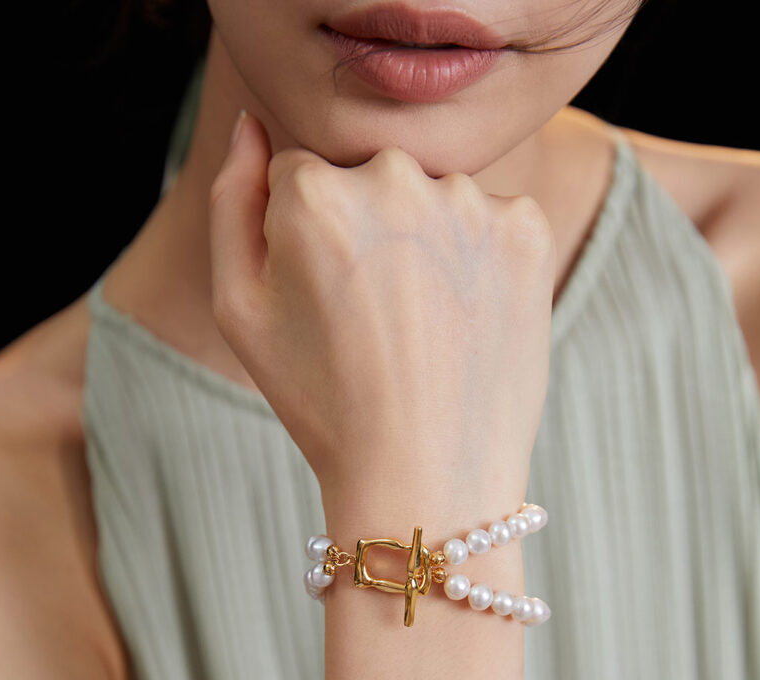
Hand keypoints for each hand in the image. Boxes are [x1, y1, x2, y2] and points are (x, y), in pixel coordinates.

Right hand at [208, 112, 554, 505]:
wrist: (425, 475)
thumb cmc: (323, 402)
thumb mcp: (240, 310)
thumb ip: (232, 200)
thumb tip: (251, 125)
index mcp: (314, 192)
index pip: (303, 176)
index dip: (309, 243)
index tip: (327, 304)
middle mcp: (394, 178)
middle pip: (369, 178)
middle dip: (366, 231)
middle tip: (376, 322)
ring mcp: (469, 201)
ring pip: (433, 197)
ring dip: (426, 242)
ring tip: (423, 329)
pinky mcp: (526, 230)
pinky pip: (491, 220)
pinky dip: (479, 259)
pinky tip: (465, 320)